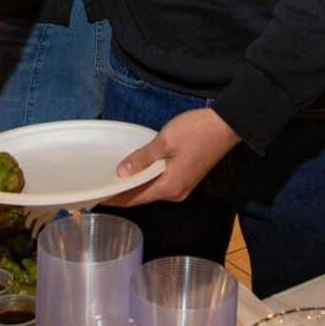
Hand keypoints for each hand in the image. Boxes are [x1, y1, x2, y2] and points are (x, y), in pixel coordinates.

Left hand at [107, 107, 240, 204]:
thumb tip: (122, 173)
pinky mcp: (187, 178)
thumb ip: (142, 159)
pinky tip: (138, 172)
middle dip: (123, 194)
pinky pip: (162, 184)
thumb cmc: (197, 131)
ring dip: (135, 187)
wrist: (226, 125)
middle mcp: (176, 193)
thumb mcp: (165, 141)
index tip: (98, 198)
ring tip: (115, 180)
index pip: (135, 199)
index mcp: (169, 187)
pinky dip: (148, 181)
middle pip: (143, 198)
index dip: (115, 199)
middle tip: (102, 187)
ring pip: (152, 191)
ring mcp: (183, 186)